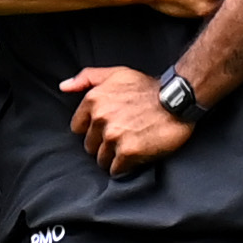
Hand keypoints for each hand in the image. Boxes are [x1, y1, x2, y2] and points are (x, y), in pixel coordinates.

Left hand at [67, 65, 188, 171]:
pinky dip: (124, 167)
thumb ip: (87, 78)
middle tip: (123, 137)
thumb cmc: (148, 87)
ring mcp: (114, 135)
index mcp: (94, 100)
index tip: (108, 128)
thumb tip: (64, 86)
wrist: (179, 99)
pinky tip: (135, 156)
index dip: (93, 130)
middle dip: (103, 145)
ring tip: (130, 146)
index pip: (78, 128)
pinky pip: (116, 169)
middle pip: (90, 146)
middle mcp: (101, 118)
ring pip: (102, 159)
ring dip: (114, 157)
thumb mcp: (116, 74)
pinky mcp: (129, 151)